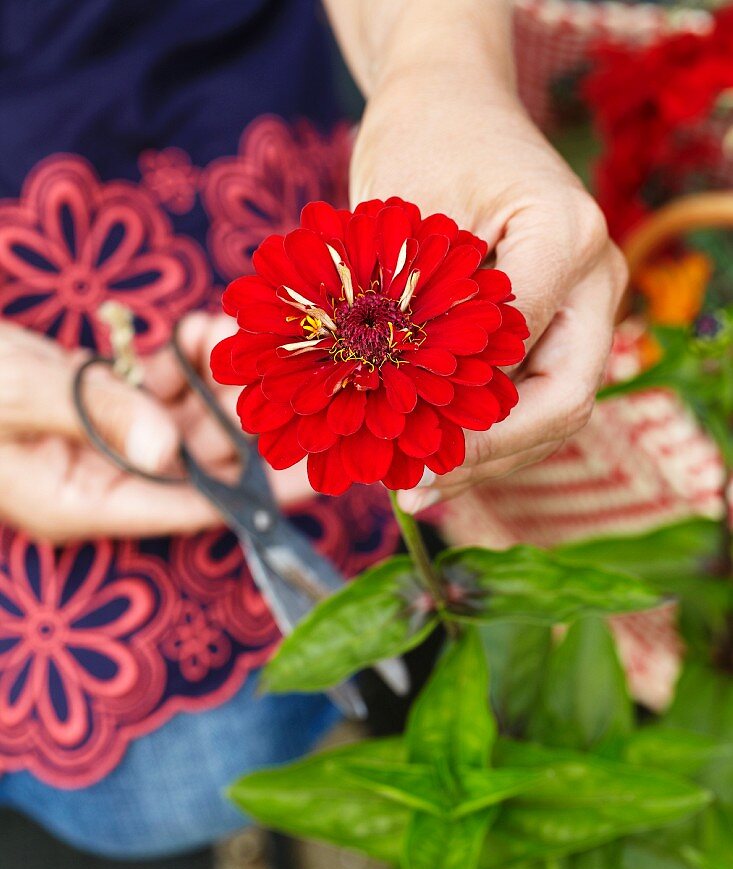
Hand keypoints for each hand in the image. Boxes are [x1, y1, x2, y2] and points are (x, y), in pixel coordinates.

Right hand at [0, 315, 311, 543]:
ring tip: (232, 331)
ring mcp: (96, 444)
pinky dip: (176, 362)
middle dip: (242, 419)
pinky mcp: (92, 407)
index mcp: (79, 502)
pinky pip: (152, 391)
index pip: (187, 509)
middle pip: (196, 464)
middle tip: (293, 377)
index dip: (255, 494)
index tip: (316, 478)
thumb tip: (172, 452)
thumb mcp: (23, 391)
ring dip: (211, 378)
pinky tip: (196, 329)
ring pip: (181, 419)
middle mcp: (98, 482)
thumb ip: (101, 415)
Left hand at [345, 5, 627, 511]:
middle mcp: (592, 279)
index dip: (471, 415)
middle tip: (416, 487)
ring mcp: (579, 307)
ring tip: (412, 488)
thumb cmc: (422, 140)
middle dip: (489, 454)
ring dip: (485, 457)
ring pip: (550, 411)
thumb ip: (417, 306)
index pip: (528, 353)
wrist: (448, 105)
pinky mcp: (553, 326)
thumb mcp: (405, 214)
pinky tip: (429, 458)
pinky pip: (530, 396)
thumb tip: (400, 408)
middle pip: (562, 400)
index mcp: (568, 238)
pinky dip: (483, 433)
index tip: (407, 444)